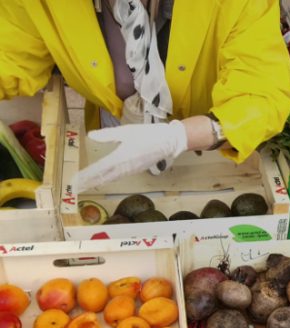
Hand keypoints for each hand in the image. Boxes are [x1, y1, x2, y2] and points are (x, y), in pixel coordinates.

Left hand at [73, 121, 188, 192]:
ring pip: (110, 178)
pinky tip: (103, 178)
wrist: (169, 142)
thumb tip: (90, 136)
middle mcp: (124, 167)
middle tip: (74, 188)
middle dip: (88, 183)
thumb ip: (108, 134)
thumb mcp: (127, 131)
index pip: (99, 169)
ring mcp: (131, 170)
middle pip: (102, 177)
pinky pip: (118, 176)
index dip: (85, 176)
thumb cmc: (149, 134)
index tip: (74, 181)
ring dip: (97, 182)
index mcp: (120, 157)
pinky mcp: (135, 169)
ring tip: (84, 185)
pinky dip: (107, 179)